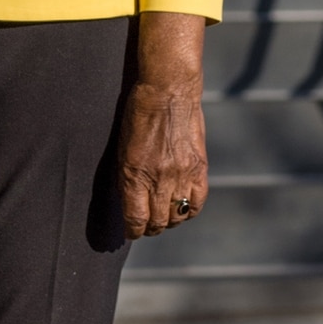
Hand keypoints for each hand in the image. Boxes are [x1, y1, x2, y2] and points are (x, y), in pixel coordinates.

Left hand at [116, 12, 207, 239]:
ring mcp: (181, 175)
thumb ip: (127, 177)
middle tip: (147, 227)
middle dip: (150, 229)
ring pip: (177, 216)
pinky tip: (183, 208)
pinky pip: (197, 202)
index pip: (135, 219)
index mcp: (133, 174)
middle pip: (157, 222)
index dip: (133, 231)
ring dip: (169, 221)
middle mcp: (158, 179)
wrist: (169, 91)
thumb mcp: (123, 148)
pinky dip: (190, 210)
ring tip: (165, 218)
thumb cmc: (139, 115)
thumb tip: (130, 202)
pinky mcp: (199, 168)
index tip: (131, 232)